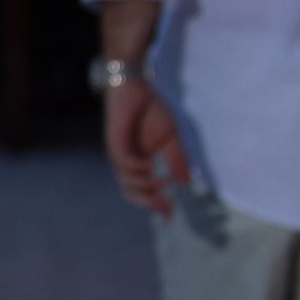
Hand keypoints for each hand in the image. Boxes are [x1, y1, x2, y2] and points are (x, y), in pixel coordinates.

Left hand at [104, 79, 189, 215]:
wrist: (136, 85)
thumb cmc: (152, 110)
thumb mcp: (172, 138)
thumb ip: (177, 159)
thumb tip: (185, 183)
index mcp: (139, 164)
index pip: (143, 192)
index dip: (156, 205)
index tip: (170, 214)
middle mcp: (127, 162)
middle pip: (131, 193)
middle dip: (149, 203)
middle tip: (166, 206)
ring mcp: (119, 152)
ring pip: (126, 181)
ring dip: (146, 185)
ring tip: (163, 182)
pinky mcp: (114, 140)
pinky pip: (122, 161)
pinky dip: (136, 168)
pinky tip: (150, 166)